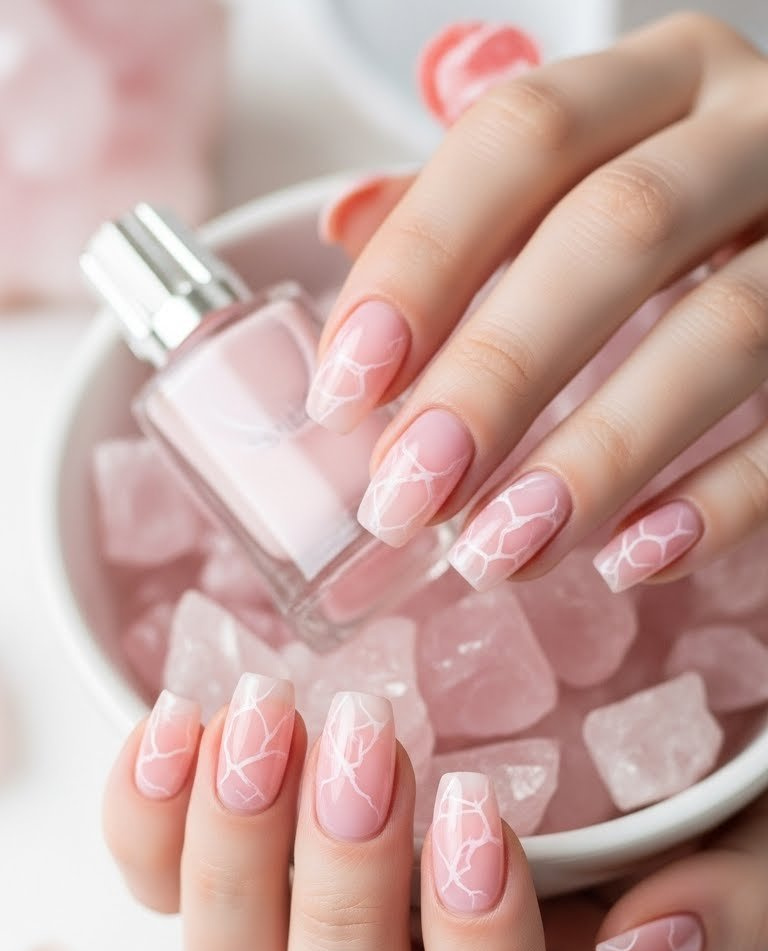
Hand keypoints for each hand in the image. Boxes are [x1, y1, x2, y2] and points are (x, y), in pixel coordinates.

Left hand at [103, 678, 767, 950]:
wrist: (543, 691)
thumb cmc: (641, 776)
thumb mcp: (728, 823)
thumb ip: (728, 897)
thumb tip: (653, 934)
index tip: (481, 816)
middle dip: (347, 891)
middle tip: (367, 740)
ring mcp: (301, 943)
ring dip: (236, 851)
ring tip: (266, 716)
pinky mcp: (221, 869)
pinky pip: (154, 880)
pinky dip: (147, 812)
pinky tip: (181, 719)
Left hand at [309, 13, 767, 593]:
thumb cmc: (679, 210)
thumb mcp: (581, 176)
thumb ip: (475, 203)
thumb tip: (346, 228)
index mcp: (657, 81)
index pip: (523, 137)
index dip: (424, 260)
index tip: (346, 388)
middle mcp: (751, 133)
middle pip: (619, 231)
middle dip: (497, 375)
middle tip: (410, 495)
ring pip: (724, 332)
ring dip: (598, 456)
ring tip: (501, 551)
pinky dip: (721, 502)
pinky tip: (632, 559)